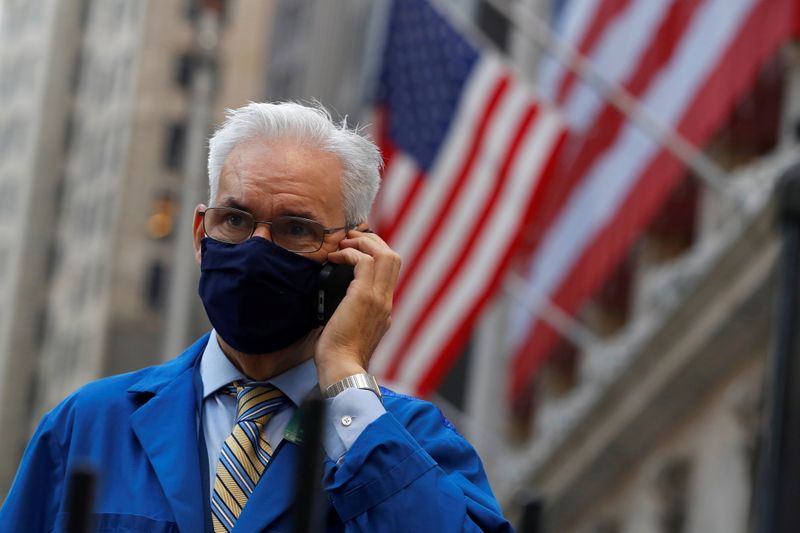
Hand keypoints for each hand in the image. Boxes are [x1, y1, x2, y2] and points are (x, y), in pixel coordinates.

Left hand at [315, 230, 400, 389]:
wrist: (342, 369)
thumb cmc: (339, 355)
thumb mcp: (352, 330)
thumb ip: (353, 313)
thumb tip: (338, 302)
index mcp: (384, 308)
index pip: (390, 271)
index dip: (376, 252)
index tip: (356, 248)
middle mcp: (386, 301)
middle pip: (393, 257)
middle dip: (372, 241)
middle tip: (351, 239)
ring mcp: (378, 299)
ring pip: (384, 254)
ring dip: (362, 243)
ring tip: (343, 244)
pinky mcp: (364, 298)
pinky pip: (364, 263)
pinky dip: (350, 254)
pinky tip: (335, 258)